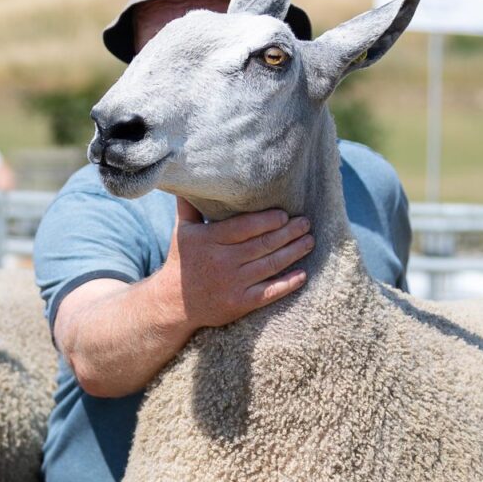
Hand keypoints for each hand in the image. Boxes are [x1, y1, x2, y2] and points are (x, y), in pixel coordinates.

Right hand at [151, 199, 313, 330]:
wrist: (173, 303)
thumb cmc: (183, 261)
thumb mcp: (182, 231)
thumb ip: (190, 206)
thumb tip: (190, 178)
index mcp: (209, 240)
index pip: (244, 227)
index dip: (267, 220)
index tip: (285, 214)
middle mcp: (222, 261)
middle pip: (262, 244)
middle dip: (288, 233)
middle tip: (305, 223)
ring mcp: (232, 284)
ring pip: (270, 265)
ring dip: (293, 252)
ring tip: (309, 241)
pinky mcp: (239, 303)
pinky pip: (269, 292)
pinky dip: (287, 284)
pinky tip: (303, 275)